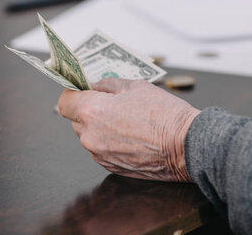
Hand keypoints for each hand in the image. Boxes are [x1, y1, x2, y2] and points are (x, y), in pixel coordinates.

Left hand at [57, 78, 200, 181]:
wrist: (186, 145)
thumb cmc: (163, 113)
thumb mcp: (135, 86)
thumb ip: (108, 85)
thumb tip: (95, 85)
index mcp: (92, 112)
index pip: (65, 101)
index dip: (74, 93)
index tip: (84, 89)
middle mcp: (90, 136)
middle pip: (76, 119)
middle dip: (88, 109)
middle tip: (110, 102)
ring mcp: (100, 155)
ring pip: (89, 136)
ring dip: (99, 126)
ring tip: (126, 119)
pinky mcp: (111, 167)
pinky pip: (101, 149)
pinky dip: (110, 141)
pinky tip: (131, 135)